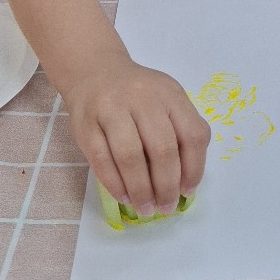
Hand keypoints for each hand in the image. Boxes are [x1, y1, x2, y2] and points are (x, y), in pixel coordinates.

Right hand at [63, 52, 210, 216]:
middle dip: (166, 186)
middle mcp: (142, 97)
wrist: (95, 71)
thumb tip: (186, 182)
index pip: (192, 134)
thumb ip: (181, 130)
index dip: (194, 168)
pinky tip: (124, 197)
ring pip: (130, 156)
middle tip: (166, 207)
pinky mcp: (86, 125)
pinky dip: (115, 184)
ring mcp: (111, 109)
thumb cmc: (138, 95)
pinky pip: (102, 161)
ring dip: (141, 190)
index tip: (188, 191)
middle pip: (162, 149)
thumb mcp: (167, 99)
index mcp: (169, 93)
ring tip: (146, 208)